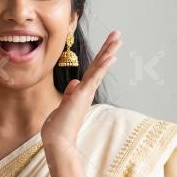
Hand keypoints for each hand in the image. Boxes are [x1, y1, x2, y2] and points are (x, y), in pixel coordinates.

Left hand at [41, 30, 121, 156]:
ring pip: (99, 68)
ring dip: (108, 51)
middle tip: (118, 34)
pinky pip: (95, 77)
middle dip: (108, 48)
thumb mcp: (62, 105)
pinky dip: (103, 66)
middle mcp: (87, 91)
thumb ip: (69, 94)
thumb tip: (74, 83)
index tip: (108, 45)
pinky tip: (111, 55)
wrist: (57, 142)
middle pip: (99, 65)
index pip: (92, 70)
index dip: (100, 56)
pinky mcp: (83, 95)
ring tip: (118, 38)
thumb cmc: (58, 128)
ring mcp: (86, 92)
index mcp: (82, 92)